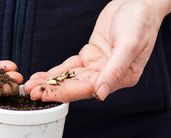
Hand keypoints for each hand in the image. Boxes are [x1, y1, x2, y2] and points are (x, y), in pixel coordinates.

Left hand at [25, 0, 170, 102]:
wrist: (139, 0)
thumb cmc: (140, 21)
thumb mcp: (129, 44)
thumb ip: (114, 70)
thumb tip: (100, 94)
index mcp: (122, 78)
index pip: (88, 89)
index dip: (64, 93)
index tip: (44, 95)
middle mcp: (109, 76)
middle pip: (76, 86)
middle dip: (52, 90)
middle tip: (30, 92)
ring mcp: (98, 66)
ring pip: (70, 78)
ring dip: (50, 83)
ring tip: (30, 86)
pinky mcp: (90, 56)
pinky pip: (70, 67)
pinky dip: (55, 72)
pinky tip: (41, 76)